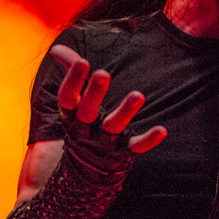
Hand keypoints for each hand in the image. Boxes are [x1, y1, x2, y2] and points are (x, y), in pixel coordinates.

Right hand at [50, 44, 166, 153]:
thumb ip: (69, 72)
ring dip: (126, 111)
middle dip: (95, 92)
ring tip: (139, 95)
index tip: (82, 61)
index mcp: (71, 114)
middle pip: (88, 109)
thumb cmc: (80, 124)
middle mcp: (85, 128)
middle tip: (103, 73)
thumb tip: (56, 47)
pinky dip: (148, 140)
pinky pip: (136, 146)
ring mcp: (104, 141)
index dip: (72, 80)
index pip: (67, 96)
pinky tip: (162, 130)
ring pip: (113, 125)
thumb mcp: (73, 101)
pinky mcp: (122, 152)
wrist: (81, 171)